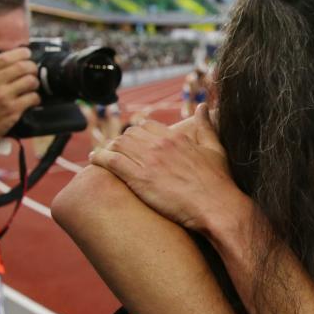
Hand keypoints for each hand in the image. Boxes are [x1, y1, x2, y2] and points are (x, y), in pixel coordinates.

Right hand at [0, 47, 40, 139]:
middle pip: (22, 67)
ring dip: (35, 82)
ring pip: (30, 81)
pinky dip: (36, 97)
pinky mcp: (12, 109)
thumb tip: (13, 58)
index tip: (27, 54)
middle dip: (32, 67)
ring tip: (31, 86)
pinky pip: (33, 97)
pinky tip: (31, 99)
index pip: (5, 57)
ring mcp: (3, 96)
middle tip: (33, 71)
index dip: (21, 53)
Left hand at [90, 105, 241, 230]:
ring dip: (108, 148)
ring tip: (102, 155)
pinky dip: (100, 158)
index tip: (133, 141)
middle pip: (129, 133)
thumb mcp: (215, 148)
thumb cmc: (219, 182)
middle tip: (115, 150)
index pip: (147, 125)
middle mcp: (160, 145)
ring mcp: (148, 161)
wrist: (217, 207)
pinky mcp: (139, 179)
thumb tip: (202, 107)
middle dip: (121, 141)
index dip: (137, 132)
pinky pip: (112, 161)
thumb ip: (206, 126)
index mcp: (176, 137)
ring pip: (118, 145)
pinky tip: (94, 159)